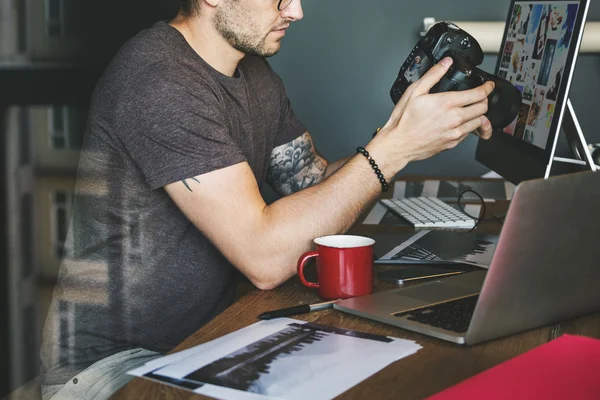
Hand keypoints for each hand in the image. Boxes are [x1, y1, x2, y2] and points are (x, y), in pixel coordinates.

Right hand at [375, 57, 493, 167]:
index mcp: (446, 103)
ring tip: (472, 110)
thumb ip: (433, 75)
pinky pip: (469, 134)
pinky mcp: (453, 143)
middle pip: (483, 108)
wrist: (399, 144)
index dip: (487, 88)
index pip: (478, 94)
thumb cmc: (404, 121)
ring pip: (479, 122)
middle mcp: (454, 119)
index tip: (488, 86)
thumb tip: (445, 63)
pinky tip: (461, 123)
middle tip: (480, 97)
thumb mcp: (414, 91)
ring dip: (479, 114)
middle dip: (484, 100)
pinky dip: (469, 127)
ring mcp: (455, 133)